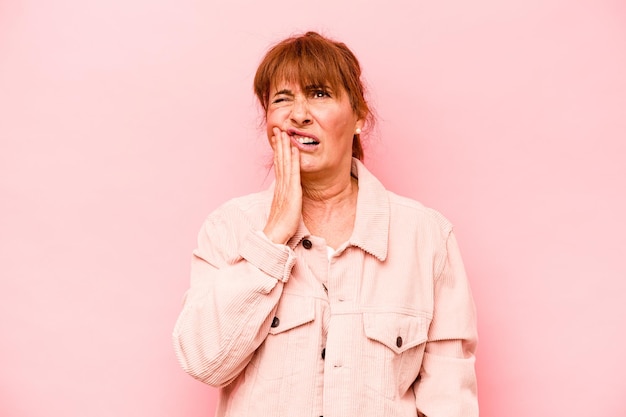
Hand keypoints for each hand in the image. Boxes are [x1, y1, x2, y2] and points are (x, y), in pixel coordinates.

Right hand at [263, 128, 301, 243]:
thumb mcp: (283, 209)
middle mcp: (281, 185)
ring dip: (284, 147)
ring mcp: (285, 188)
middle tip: (278, 129)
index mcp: (279, 189)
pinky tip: (294, 149)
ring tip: (285, 132)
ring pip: (284, 163)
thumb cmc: (280, 226)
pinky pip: (293, 173)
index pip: (278, 166)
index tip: (277, 140)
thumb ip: (285, 200)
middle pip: (279, 160)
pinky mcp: (292, 193)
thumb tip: (287, 196)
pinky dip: (293, 160)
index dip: (277, 152)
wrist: (275, 236)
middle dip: (279, 144)